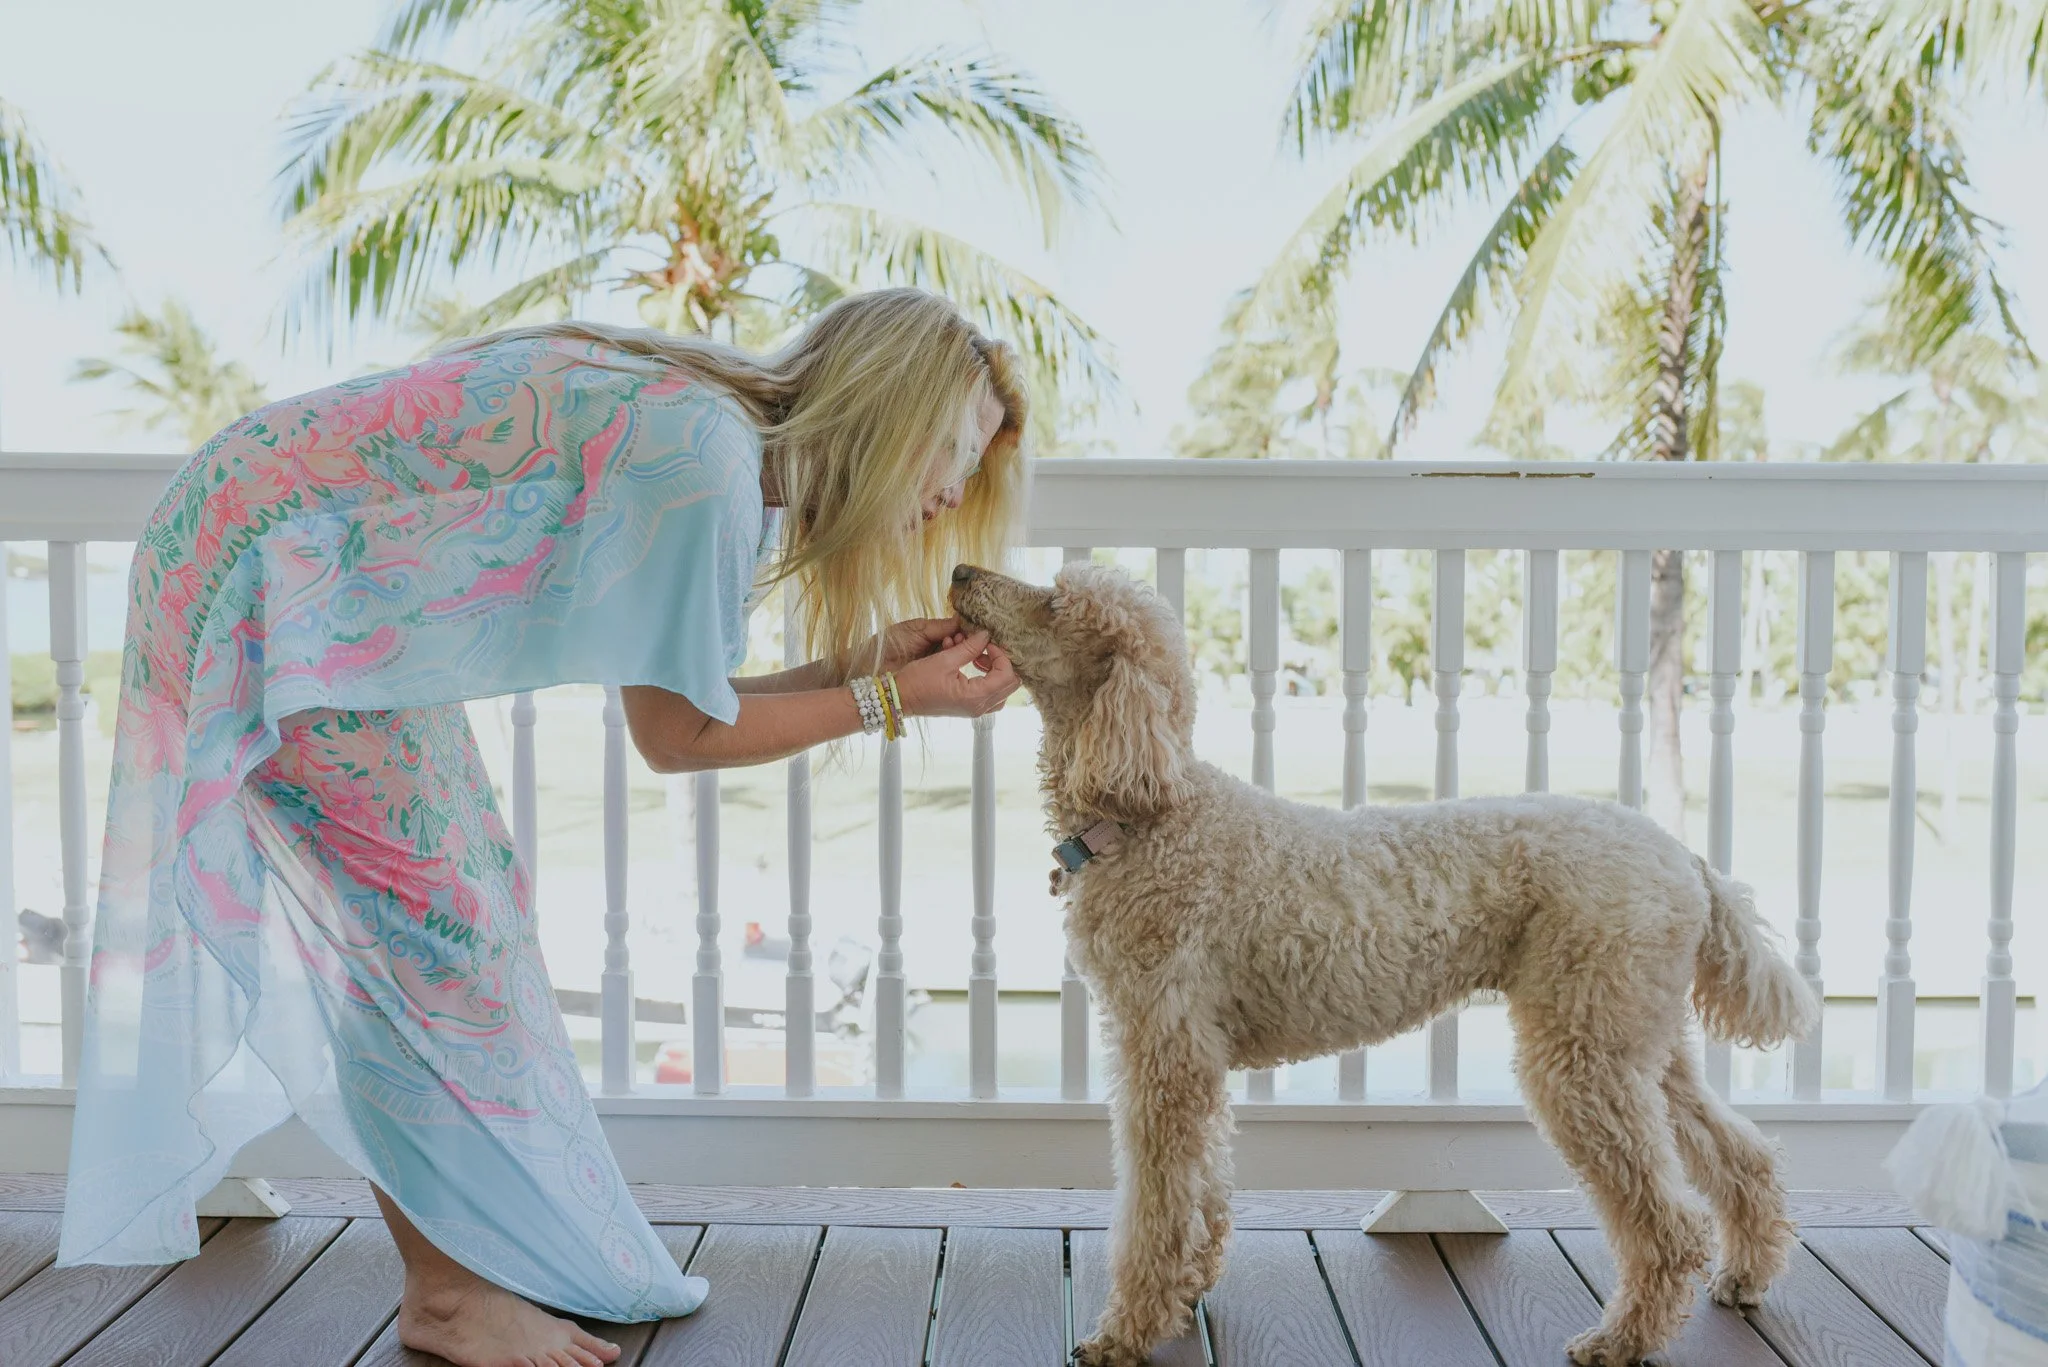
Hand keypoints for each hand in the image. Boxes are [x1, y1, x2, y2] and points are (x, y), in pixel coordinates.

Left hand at [858, 617, 964, 674]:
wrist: (872, 665)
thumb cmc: (889, 643)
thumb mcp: (915, 629)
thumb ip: (938, 626)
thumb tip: (961, 620)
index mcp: (932, 634)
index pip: (955, 630)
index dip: (963, 629)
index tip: (970, 627)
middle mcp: (937, 649)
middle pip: (958, 644)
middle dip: (962, 640)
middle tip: (957, 639)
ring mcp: (936, 664)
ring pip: (955, 657)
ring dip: (957, 651)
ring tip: (953, 645)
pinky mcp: (934, 678)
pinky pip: (948, 670)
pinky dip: (952, 664)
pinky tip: (954, 660)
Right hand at [893, 629, 1018, 718]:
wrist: (899, 698)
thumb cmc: (917, 680)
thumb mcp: (944, 659)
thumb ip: (969, 647)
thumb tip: (986, 635)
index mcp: (975, 696)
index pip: (1007, 675)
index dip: (1001, 655)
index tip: (986, 643)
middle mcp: (979, 707)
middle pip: (1010, 685)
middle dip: (1001, 662)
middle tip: (984, 649)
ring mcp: (974, 709)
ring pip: (1002, 691)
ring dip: (995, 671)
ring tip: (977, 657)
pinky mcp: (968, 707)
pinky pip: (991, 695)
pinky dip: (988, 679)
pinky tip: (973, 666)